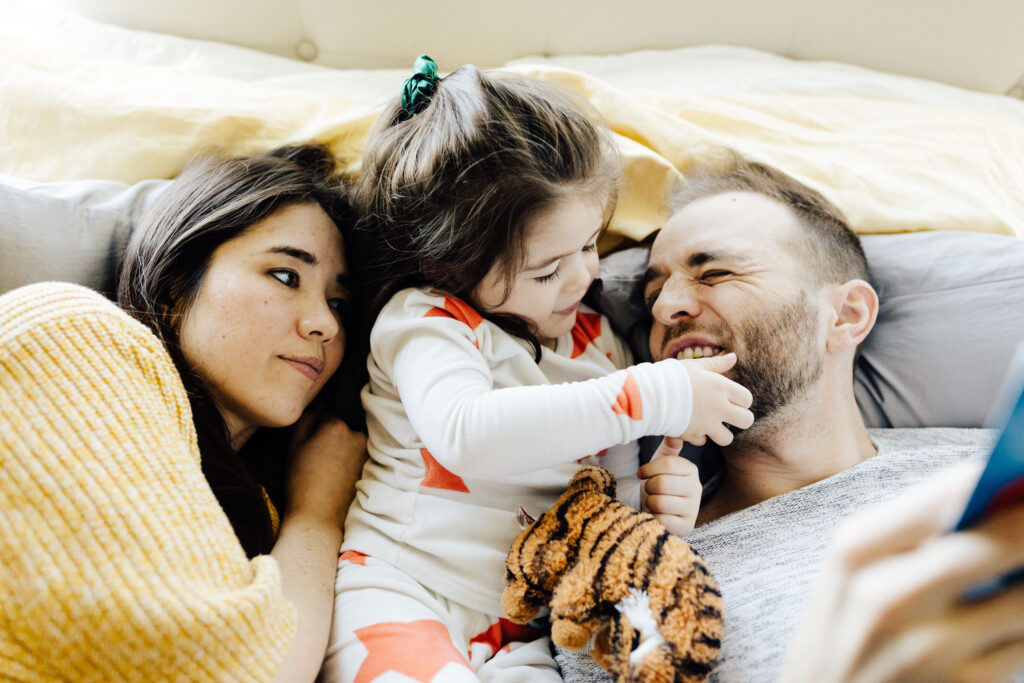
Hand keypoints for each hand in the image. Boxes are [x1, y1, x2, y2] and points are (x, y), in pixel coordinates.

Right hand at [285, 412, 367, 529]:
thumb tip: (318, 406)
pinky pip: (358, 456)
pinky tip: (338, 476)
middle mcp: (357, 435)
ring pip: (350, 442)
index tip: (310, 446)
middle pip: (342, 429)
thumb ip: (306, 420)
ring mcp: (366, 451)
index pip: (326, 416)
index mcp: (336, 427)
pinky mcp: (371, 466)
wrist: (318, 517)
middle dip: (331, 439)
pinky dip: (350, 461)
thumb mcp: (294, 446)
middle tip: (318, 460)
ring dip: (342, 449)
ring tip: (328, 470)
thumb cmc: (301, 483)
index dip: (315, 431)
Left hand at [638, 436, 701, 536]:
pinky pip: (661, 520)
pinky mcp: (686, 527)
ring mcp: (693, 509)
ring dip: (649, 502)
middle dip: (648, 487)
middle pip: (662, 483)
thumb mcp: (660, 463)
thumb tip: (676, 432)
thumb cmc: (657, 485)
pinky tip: (657, 515)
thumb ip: (669, 446)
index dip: (649, 468)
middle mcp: (697, 489)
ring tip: (653, 502)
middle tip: (649, 490)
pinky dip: (653, 517)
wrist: (655, 511)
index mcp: (691, 470)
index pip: (668, 464)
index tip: (641, 473)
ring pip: (660, 502)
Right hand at [679, 353, 752, 446]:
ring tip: (711, 424)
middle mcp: (719, 407)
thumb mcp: (695, 366)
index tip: (731, 398)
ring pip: (728, 438)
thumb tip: (733, 357)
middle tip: (728, 414)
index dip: (741, 399)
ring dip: (721, 432)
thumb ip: (716, 364)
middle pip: (746, 421)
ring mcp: (707, 424)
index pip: (747, 399)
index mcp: (721, 387)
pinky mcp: (693, 435)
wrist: (649, 395)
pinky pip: (703, 441)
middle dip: (739, 418)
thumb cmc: (671, 376)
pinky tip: (691, 426)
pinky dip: (698, 436)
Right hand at [779, 462, 1023, 682]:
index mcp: (855, 548)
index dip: (1007, 476)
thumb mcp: (855, 569)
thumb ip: (916, 529)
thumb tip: (1004, 492)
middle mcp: (889, 596)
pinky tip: (1015, 614)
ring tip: (1023, 568)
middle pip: (1006, 541)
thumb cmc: (844, 630)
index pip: (952, 492)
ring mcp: (927, 650)